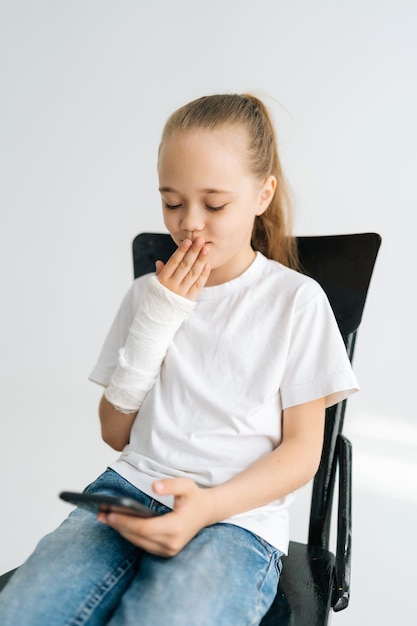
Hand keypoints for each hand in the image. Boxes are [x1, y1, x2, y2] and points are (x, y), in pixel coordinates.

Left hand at [97, 478, 215, 556]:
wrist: (207, 512)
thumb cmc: (194, 497)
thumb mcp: (186, 485)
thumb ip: (170, 485)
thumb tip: (154, 486)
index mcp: (176, 527)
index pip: (144, 528)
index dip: (125, 522)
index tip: (110, 513)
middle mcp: (172, 543)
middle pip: (138, 537)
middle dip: (118, 525)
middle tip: (101, 514)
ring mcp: (169, 550)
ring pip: (138, 542)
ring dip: (121, 531)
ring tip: (105, 518)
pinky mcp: (165, 552)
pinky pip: (143, 545)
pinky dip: (130, 535)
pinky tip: (119, 524)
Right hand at [155, 238, 210, 300]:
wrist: (158, 318)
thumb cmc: (157, 297)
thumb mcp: (154, 284)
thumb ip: (160, 273)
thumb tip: (160, 262)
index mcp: (163, 279)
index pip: (174, 262)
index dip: (181, 251)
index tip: (188, 241)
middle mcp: (172, 285)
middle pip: (185, 266)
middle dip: (193, 252)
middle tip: (200, 240)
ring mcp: (182, 292)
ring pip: (193, 274)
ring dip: (201, 261)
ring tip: (206, 249)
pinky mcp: (189, 299)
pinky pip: (198, 285)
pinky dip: (203, 275)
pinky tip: (207, 265)